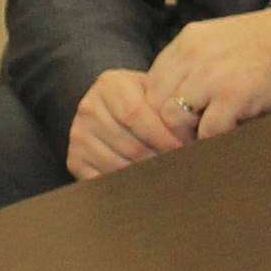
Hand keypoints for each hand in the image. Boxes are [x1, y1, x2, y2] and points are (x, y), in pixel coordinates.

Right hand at [69, 68, 196, 180]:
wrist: (113, 110)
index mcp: (109, 85)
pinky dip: (125, 185)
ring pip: (117, 165)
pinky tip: (143, 183)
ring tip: (166, 176)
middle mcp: (88, 107)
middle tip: (180, 168)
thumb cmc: (145, 102)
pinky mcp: (74, 159)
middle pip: (129, 144)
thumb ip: (170, 107)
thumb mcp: (155, 93)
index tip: (183, 149)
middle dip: (159, 159)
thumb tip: (196, 138)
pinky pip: (102, 179)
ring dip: (145, 175)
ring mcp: (78, 135)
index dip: (162, 136)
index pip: (135, 115)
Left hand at [145, 10, 270, 134]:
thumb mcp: (223, 42)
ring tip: (205, 144)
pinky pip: (207, 132)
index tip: (174, 127)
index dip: (159, 110)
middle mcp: (192, 55)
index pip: (152, 84)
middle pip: (155, 104)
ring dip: (187, 138)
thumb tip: (181, 104)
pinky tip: (228, 141)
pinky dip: (214, 143)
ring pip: (173, 120)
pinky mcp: (234, 95)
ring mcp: (211, 75)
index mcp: (188, 40)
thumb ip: (197, 65)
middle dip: (168, 129)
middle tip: (186, 144)